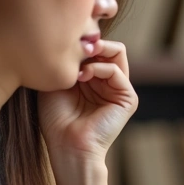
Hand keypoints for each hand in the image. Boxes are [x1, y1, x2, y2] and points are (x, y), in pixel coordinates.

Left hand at [38, 40, 137, 163]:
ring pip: (118, 52)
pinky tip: (82, 76)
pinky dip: (99, 68)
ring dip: (98, 50)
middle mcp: (108, 81)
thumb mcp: (58, 81)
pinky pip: (117, 71)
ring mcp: (119, 89)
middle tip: (77, 44)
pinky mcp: (127, 99)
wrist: (67, 146)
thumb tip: (75, 38)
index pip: (95, 47)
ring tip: (79, 62)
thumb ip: (69, 61)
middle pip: (109, 46)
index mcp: (93, 78)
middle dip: (93, 41)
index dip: (82, 40)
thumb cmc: (56, 119)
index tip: (64, 40)